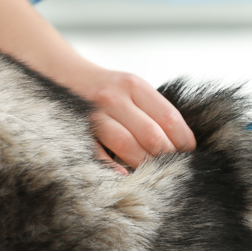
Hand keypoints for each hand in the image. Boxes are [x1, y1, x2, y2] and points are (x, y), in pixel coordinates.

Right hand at [66, 64, 195, 171]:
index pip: (168, 117)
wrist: (63, 74)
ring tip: (155, 175)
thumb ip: (152, 110)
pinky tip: (125, 176)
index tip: (188, 153)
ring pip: (127, 145)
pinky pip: (97, 154)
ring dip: (145, 165)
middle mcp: (114, 98)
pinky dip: (112, 167)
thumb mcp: (131, 88)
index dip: (183, 140)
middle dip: (167, 156)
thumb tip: (180, 143)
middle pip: (151, 134)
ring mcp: (93, 115)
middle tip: (175, 170)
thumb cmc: (105, 88)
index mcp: (134, 86)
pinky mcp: (77, 131)